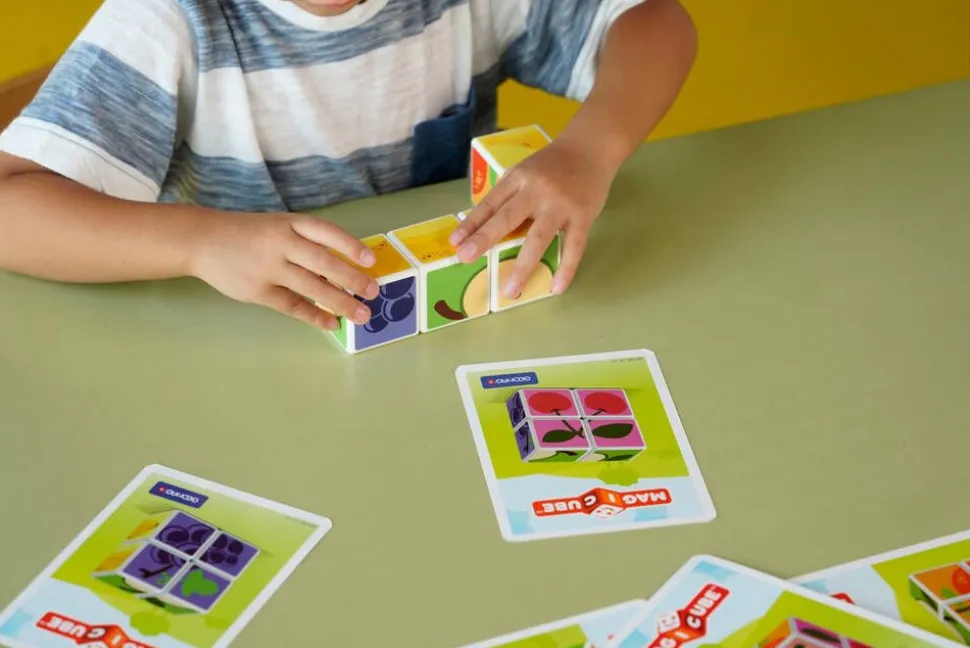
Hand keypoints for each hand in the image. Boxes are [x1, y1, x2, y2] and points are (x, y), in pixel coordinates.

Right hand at [188, 211, 378, 329]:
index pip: (326, 232)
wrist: (203, 240)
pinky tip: (331, 322)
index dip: (349, 245)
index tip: (370, 260)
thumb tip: (341, 270)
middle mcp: (281, 243)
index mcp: (289, 223)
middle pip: (323, 262)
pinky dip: (314, 315)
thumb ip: (305, 243)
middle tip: (373, 292)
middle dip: (352, 279)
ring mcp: (269, 267)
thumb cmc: (250, 234)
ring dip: (340, 302)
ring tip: (361, 314)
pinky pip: (293, 305)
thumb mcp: (277, 226)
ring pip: (312, 287)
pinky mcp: (258, 290)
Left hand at [450, 138, 614, 297]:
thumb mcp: (524, 172)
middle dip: (485, 239)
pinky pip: (574, 247)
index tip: (455, 243)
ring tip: (510, 290)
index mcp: (518, 179)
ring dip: (523, 266)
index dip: (472, 223)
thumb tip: (481, 227)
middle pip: (508, 218)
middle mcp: (536, 191)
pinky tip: (556, 288)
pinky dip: (566, 269)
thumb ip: (507, 196)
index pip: (490, 204)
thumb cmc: (551, 166)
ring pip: (538, 239)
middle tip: (465, 258)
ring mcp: (560, 205)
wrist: (590, 148)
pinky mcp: (582, 217)